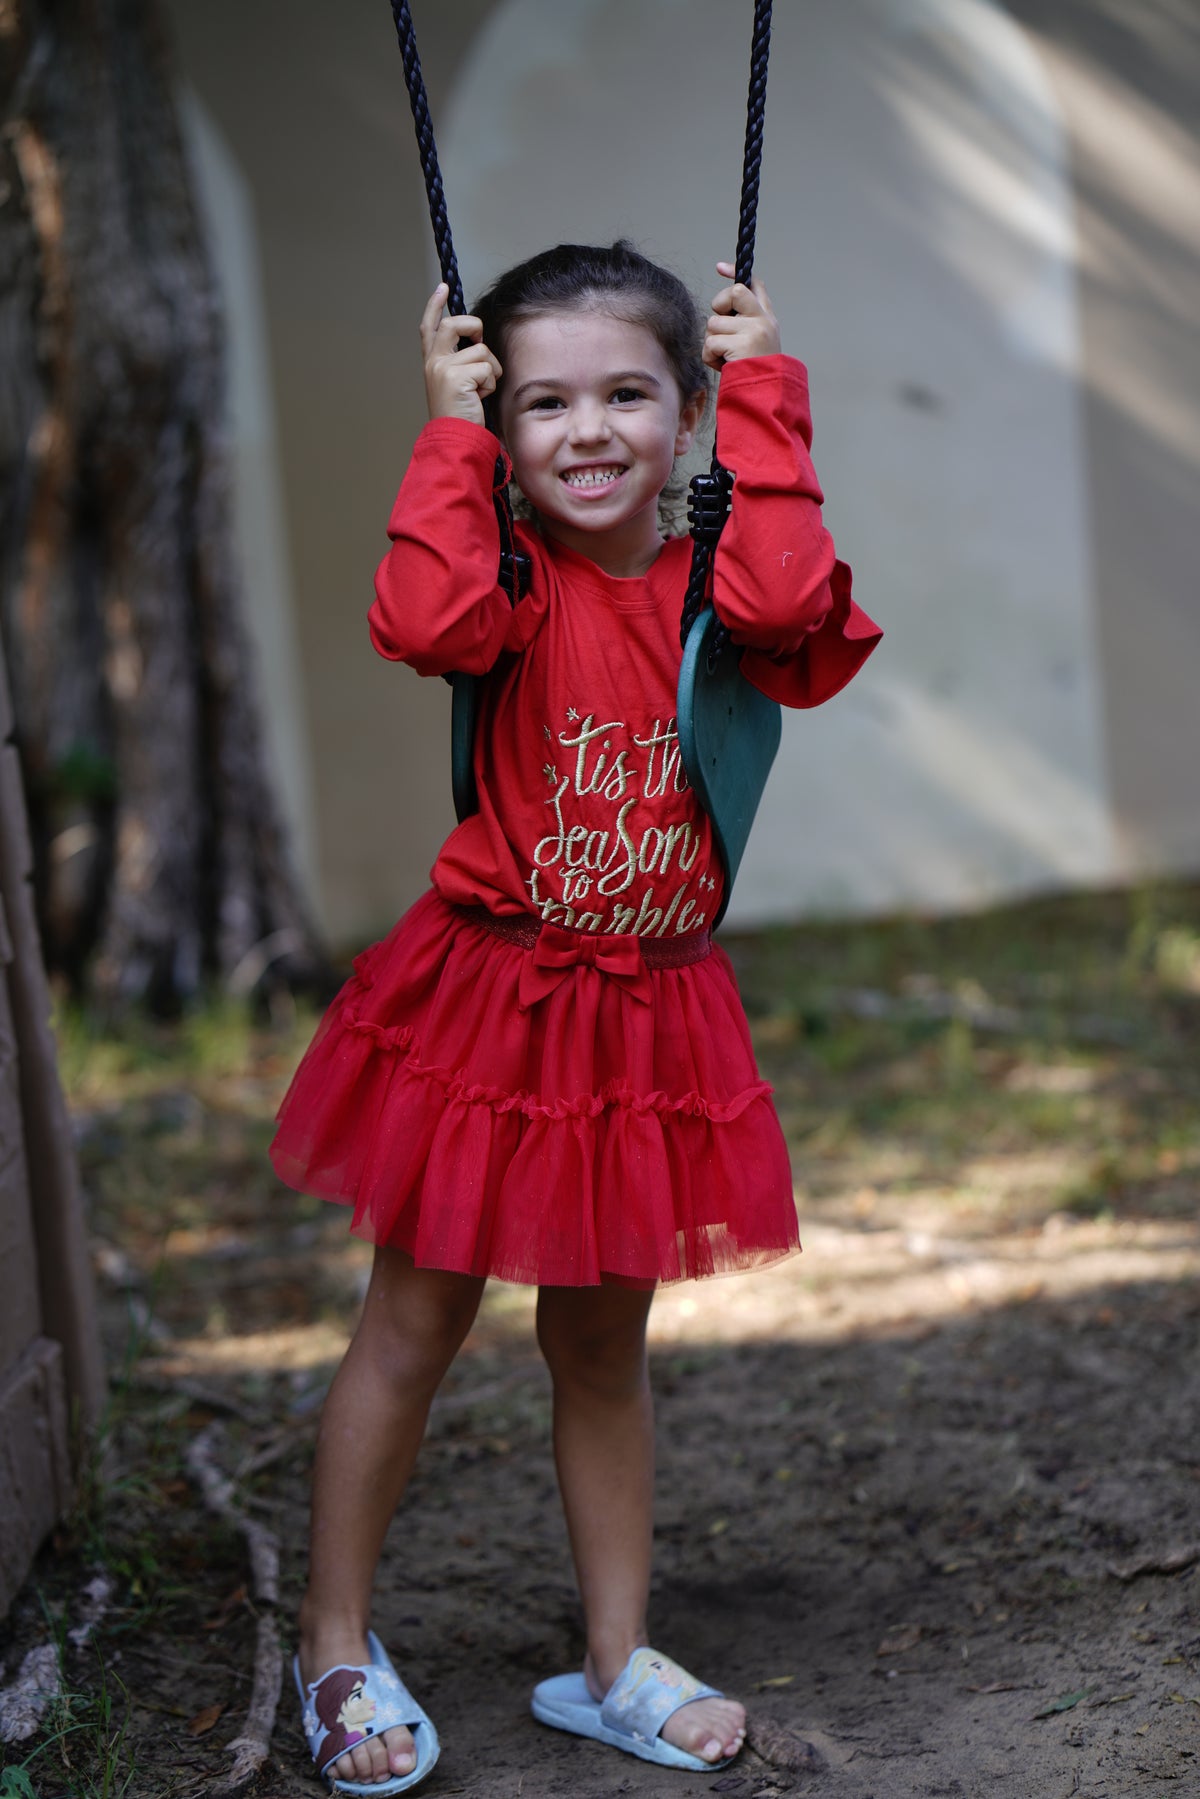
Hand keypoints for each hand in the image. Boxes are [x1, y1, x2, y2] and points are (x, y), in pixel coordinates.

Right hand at [420, 284, 503, 423]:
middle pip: (455, 324)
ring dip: (490, 371)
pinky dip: (490, 384)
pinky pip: (487, 368)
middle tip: (480, 343)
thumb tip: (477, 342)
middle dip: (475, 327)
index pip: (429, 327)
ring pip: (481, 350)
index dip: (435, 305)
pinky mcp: (456, 377)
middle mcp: (434, 362)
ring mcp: (443, 368)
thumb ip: (459, 362)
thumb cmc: (459, 416)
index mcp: (431, 363)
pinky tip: (479, 398)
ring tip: (479, 391)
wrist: (452, 440)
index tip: (442, 287)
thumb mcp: (454, 384)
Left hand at [703, 261, 780, 367]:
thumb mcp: (754, 344)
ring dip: (712, 343)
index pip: (754, 284)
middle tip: (721, 328)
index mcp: (768, 318)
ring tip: (725, 358)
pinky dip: (710, 357)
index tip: (720, 267)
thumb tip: (717, 311)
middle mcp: (763, 320)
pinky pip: (710, 342)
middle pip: (733, 293)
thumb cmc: (755, 374)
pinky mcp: (742, 343)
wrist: (766, 398)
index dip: (735, 273)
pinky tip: (723, 366)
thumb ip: (742, 324)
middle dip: (719, 306)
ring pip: (714, 323)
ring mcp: (754, 330)